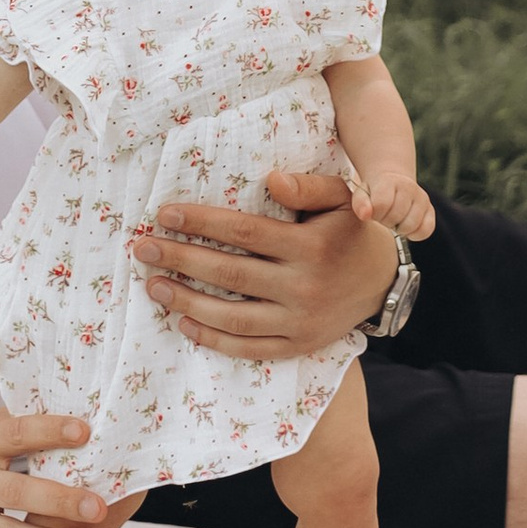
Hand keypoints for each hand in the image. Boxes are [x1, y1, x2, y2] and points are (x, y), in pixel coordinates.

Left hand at [130, 171, 397, 358]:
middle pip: (229, 275)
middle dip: (181, 259)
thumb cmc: (351, 229)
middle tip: (142, 248)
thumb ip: (307, 186)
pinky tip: (183, 321)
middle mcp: (303, 288)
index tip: (164, 214)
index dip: (201, 223)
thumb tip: (270, 179)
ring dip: (186, 301)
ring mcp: (299, 323)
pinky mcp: (296, 347)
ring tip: (153, 285)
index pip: (243, 233)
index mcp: (310, 247)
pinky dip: (213, 338)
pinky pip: (248, 348)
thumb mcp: (342, 197)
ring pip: (232, 317)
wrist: (383, 282)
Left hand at [349, 172, 433, 237]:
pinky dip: (415, 234)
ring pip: (411, 225)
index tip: (373, 212)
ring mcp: (422, 198)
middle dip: (386, 221)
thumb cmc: (374, 193)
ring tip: (394, 220)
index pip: (381, 205)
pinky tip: (405, 226)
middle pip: (396, 217)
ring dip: (399, 228)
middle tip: (383, 216)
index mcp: (389, 180)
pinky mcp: (430, 210)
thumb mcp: (362, 194)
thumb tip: (365, 215)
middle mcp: (408, 187)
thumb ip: (360, 204)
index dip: (375, 214)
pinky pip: (426, 230)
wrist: (393, 184)